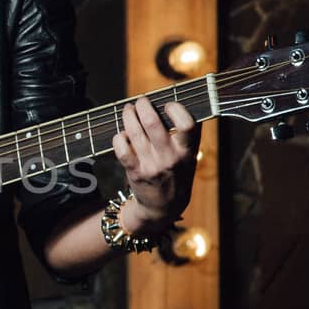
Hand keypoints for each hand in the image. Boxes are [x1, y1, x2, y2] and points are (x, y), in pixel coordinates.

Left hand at [111, 96, 200, 231]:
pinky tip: (122, 134)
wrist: (164, 207)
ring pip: (134, 132)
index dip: (176, 109)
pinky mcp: (135, 172)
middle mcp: (170, 158)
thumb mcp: (190, 157)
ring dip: (128, 116)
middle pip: (152, 123)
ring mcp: (151, 165)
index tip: (168, 105)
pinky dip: (119, 137)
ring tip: (128, 110)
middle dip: (143, 105)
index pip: (187, 124)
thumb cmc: (177, 174)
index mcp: (187, 151)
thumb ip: (188, 135)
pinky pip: (122, 148)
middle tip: (141, 101)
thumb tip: (178, 104)